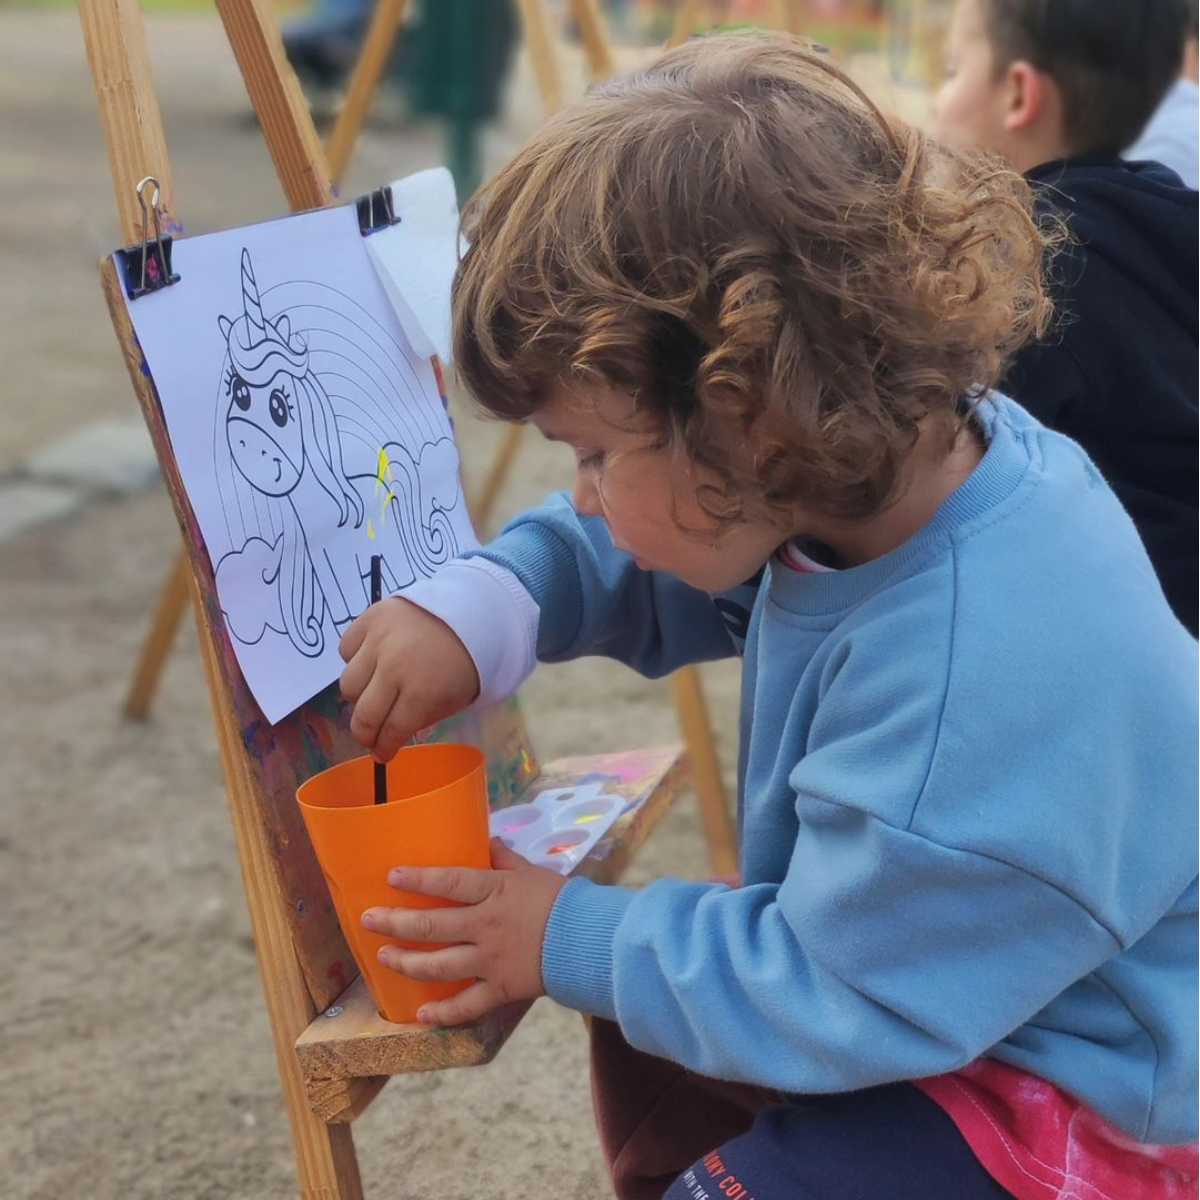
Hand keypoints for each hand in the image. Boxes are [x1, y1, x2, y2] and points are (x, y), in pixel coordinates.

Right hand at [339, 597, 478, 760]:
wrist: (470, 610)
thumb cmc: (464, 661)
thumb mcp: (454, 699)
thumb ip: (422, 720)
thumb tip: (389, 739)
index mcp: (422, 693)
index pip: (390, 732)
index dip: (383, 749)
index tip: (381, 754)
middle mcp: (394, 668)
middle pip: (363, 715)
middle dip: (365, 734)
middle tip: (369, 736)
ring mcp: (378, 641)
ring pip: (347, 685)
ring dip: (358, 695)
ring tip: (373, 692)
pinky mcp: (369, 618)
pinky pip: (346, 649)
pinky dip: (355, 659)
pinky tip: (371, 660)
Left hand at [361, 840, 566, 1025]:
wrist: (589, 941)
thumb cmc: (562, 901)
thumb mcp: (533, 872)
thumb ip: (506, 859)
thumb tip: (487, 840)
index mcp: (494, 892)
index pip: (448, 881)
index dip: (418, 878)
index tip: (391, 876)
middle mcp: (485, 925)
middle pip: (432, 923)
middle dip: (396, 922)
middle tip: (369, 919)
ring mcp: (490, 960)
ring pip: (439, 964)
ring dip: (407, 962)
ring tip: (384, 957)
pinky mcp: (500, 988)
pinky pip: (466, 1005)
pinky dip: (442, 1013)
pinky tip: (420, 1014)